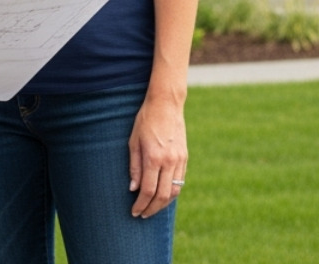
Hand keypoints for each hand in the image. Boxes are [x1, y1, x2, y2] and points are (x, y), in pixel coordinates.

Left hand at [128, 94, 186, 218]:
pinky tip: (163, 195)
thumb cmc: (145, 120)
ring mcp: (179, 160)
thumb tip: (133, 188)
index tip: (134, 211)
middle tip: (142, 214)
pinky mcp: (185, 157)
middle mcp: (169, 161)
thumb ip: (134, 166)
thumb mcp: (133, 142)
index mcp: (154, 158)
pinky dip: (172, 192)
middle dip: (151, 209)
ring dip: (163, 204)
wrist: (166, 104)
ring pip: (174, 191)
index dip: (140, 204)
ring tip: (152, 208)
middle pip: (162, 196)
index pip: (148, 190)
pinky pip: (180, 181)